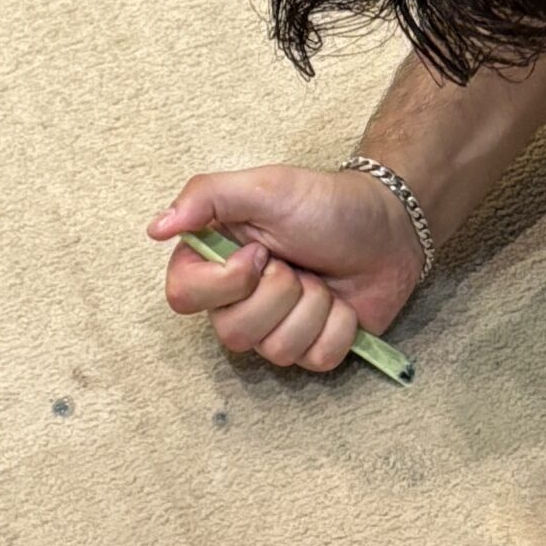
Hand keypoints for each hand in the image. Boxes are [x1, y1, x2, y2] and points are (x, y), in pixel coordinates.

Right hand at [146, 164, 423, 373]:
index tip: (260, 253)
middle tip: (297, 263)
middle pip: (232, 333)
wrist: (389, 224)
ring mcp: (275, 330)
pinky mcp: (314, 348)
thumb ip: (207, 196)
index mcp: (215, 262)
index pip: (183, 298)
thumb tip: (156, 227)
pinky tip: (343, 302)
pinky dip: (339, 326)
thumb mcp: (266, 186)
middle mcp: (236, 302)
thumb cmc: (325, 203)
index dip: (225, 283)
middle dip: (280, 293)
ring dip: (313, 307)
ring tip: (321, 278)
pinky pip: (317, 359)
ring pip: (278, 351)